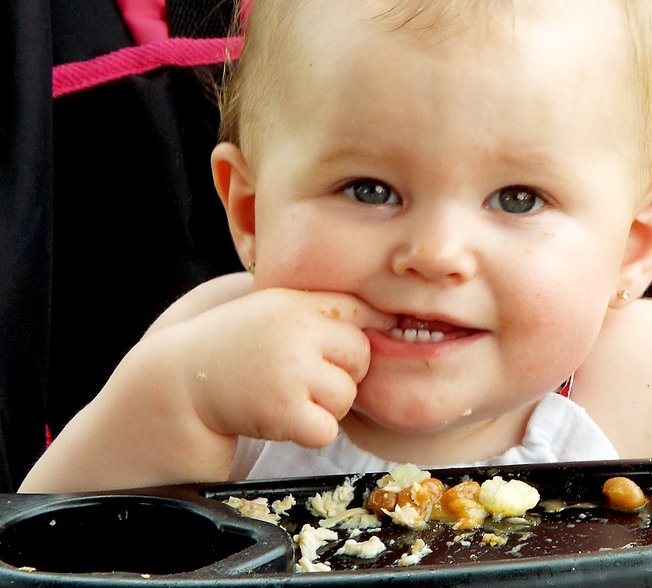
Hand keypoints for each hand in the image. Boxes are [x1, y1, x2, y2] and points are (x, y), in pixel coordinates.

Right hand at [170, 286, 392, 448]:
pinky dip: (312, 430)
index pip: (361, 310)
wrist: (182, 378)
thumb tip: (388, 317)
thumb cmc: (236, 340)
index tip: (359, 342)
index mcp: (297, 302)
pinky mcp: (282, 413)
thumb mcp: (275, 305)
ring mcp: (290, 373)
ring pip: (347, 395)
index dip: (369, 327)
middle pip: (361, 355)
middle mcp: (297, 333)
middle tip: (310, 375)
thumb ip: (321, 307)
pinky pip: (327, 429)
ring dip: (328, 403)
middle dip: (344, 370)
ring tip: (293, 395)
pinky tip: (287, 417)